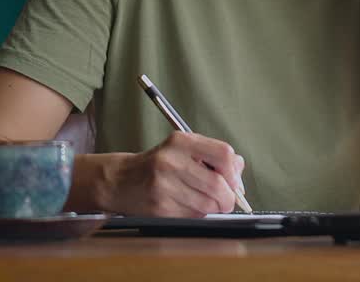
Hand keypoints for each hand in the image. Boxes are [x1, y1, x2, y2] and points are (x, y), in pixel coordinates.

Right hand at [105, 132, 245, 216]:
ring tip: (204, 202)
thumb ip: (212, 154)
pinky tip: (188, 207)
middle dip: (227, 198)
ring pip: (207, 204)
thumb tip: (239, 167)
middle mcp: (171, 161)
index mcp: (181, 141)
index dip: (234, 172)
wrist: (121, 180)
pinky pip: (193, 216)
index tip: (235, 182)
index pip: (223, 154)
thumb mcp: (182, 149)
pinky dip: (197, 215)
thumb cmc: (157, 165)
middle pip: (217, 184)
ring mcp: (164, 185)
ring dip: (213, 208)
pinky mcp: (160, 208)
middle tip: (226, 201)